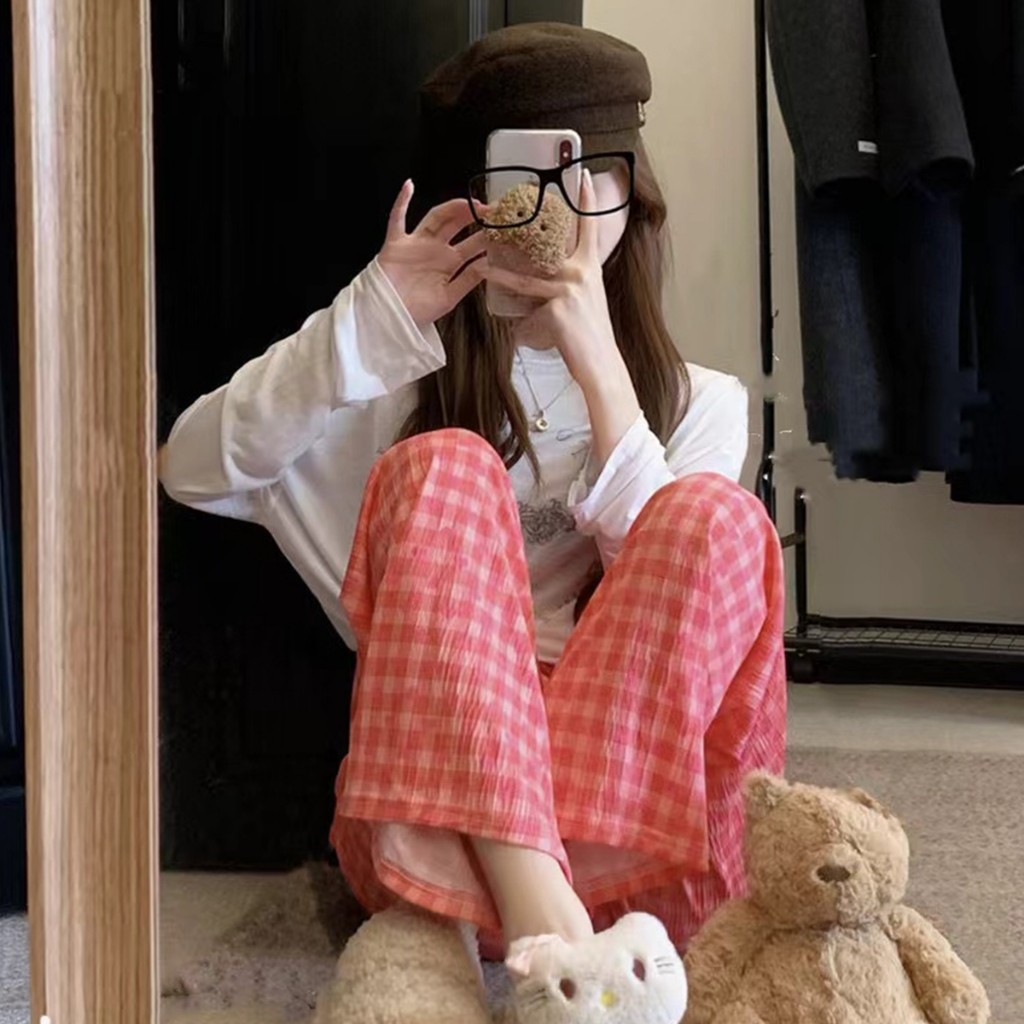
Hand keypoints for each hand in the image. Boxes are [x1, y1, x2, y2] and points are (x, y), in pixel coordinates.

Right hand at [377, 180, 487, 329]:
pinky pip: (396, 219)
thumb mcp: (449, 297)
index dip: (486, 236)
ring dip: (452, 208)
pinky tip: (409, 186)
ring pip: (436, 218)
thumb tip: (487, 264)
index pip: (471, 244)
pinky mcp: (396, 244)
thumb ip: (467, 280)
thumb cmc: (416, 313)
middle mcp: (435, 250)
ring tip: (470, 203)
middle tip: (493, 210)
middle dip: (474, 216)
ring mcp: (416, 244)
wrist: (389, 320)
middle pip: (457, 226)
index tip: (503, 229)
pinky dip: (401, 202)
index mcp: (448, 264)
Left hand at [478, 170, 626, 394]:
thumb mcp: (585, 304)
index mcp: (590, 268)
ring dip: (499, 276)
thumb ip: (565, 288)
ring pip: (525, 282)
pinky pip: (527, 315)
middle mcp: (581, 273)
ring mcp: (568, 290)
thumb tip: (541, 288)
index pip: (589, 229)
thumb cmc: (591, 336)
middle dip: (521, 238)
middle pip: (545, 250)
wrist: (600, 362)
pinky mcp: (556, 309)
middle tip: (497, 223)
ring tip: (481, 269)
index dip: (586, 201)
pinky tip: (521, 336)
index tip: (583, 176)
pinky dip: (523, 329)